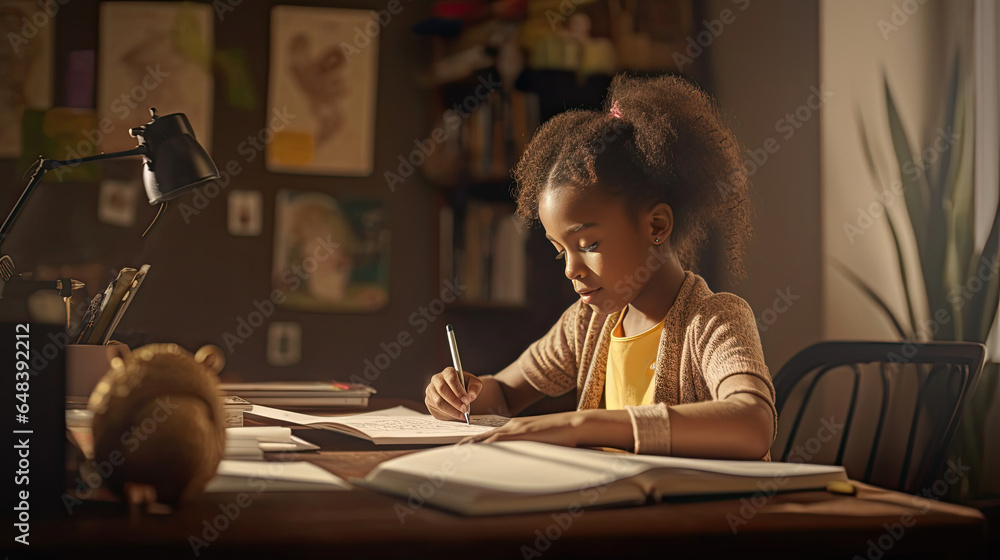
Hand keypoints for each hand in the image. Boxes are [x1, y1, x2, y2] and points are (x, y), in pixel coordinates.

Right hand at [425, 367, 482, 420]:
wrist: (459, 394)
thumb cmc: (466, 386)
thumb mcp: (474, 384)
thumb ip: (475, 387)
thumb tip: (471, 396)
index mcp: (448, 372)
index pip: (451, 379)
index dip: (458, 390)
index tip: (467, 400)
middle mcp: (436, 379)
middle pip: (442, 390)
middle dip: (454, 402)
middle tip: (465, 409)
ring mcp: (431, 390)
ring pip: (439, 402)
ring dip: (451, 410)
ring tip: (462, 415)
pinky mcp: (429, 401)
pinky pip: (437, 409)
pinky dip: (448, 415)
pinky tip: (456, 416)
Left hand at [459, 411, 587, 447]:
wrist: (574, 425)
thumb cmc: (561, 434)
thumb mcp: (540, 440)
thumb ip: (528, 446)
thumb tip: (521, 457)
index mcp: (515, 427)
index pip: (490, 436)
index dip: (475, 443)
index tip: (463, 449)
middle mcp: (512, 426)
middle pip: (483, 436)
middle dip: (467, 445)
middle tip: (453, 453)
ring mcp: (515, 429)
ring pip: (487, 438)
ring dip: (471, 446)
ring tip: (456, 454)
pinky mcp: (520, 434)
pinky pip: (497, 441)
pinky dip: (484, 446)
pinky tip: (474, 451)